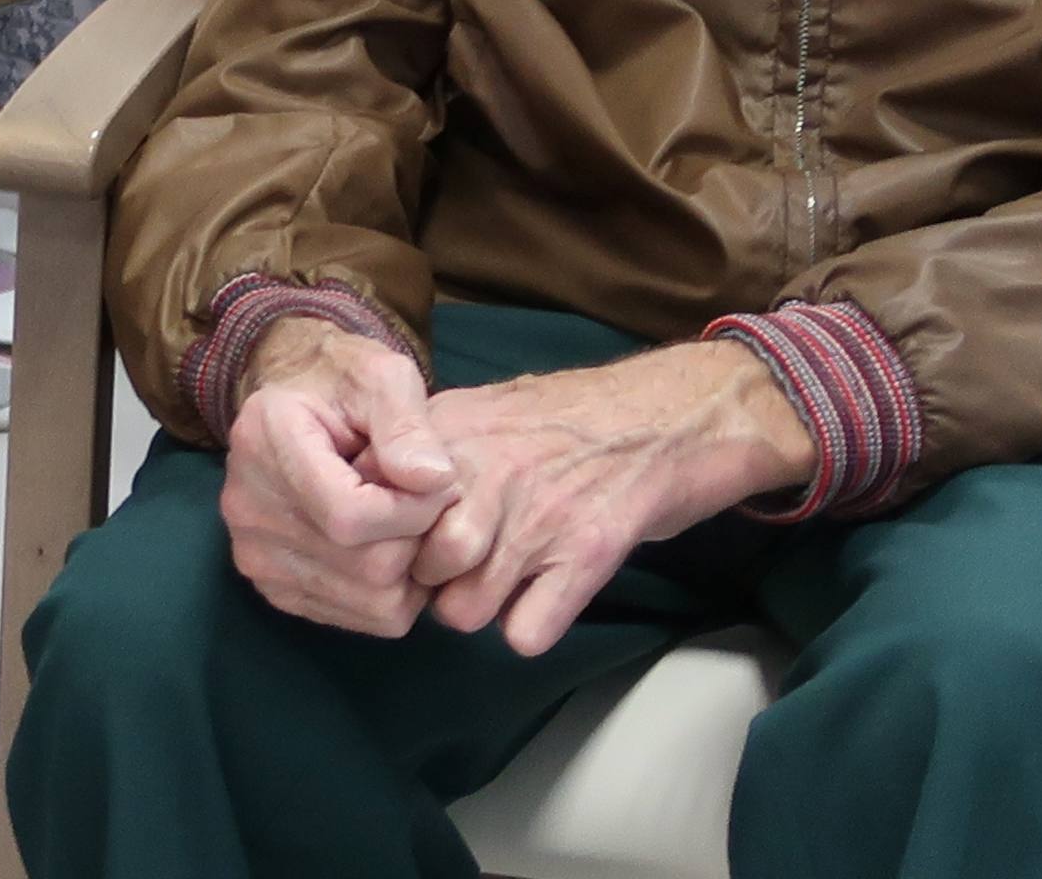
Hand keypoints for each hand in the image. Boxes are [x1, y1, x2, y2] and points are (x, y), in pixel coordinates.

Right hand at [216, 317, 459, 636]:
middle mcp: (245, 508)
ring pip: (374, 602)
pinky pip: (366, 619)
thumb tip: (434, 480)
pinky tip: (384, 542)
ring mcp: (254, 555)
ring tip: (400, 517)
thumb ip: (408, 424)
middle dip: (417, 537)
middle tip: (421, 497)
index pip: (348, 516)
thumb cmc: (343, 383)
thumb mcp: (383, 376)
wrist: (295, 402)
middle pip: (367, 566)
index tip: (439, 481)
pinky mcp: (275, 588)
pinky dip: (395, 590)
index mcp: (263, 441)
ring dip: (411, 568)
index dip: (414, 510)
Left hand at [403, 343, 811, 656]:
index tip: (410, 545)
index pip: (378, 509)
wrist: (671, 414)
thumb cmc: (572, 417)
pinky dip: (530, 628)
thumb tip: (370, 491)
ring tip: (503, 586)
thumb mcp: (481, 409)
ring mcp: (536, 517)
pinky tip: (543, 599)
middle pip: (418, 569)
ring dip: (480, 609)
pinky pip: (527, 631)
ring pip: (464, 609)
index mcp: (448, 434)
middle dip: (431, 584)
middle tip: (458, 572)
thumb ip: (424, 448)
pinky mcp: (587, 556)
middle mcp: (484, 474)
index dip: (388, 539)